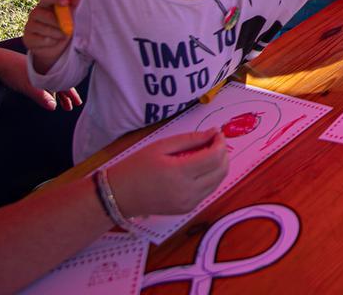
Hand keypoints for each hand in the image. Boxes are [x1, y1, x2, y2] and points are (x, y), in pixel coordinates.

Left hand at [0, 47, 81, 110]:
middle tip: (70, 107)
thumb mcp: (28, 86)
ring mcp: (41, 70)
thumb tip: (53, 107)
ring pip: (54, 83)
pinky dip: (51, 89)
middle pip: (62, 83)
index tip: (77, 103)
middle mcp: (48, 69)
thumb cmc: (13, 71)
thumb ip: (41, 96)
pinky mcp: (33, 72)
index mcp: (50, 70)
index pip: (66, 83)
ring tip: (61, 104)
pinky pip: (47, 81)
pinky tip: (49, 94)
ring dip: (58, 94)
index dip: (72, 94)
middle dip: (66, 96)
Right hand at [23, 0, 81, 72]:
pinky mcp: (28, 38)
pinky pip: (40, 39)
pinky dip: (51, 42)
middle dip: (57, 22)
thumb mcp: (70, 16)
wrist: (55, 47)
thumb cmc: (62, 27)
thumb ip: (72, 4)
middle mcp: (35, 13)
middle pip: (41, 13)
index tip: (66, 2)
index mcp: (45, 5)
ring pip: (41, 27)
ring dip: (56, 33)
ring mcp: (29, 26)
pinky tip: (54, 42)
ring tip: (63, 36)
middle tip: (68, 28)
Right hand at [106, 129, 229, 216]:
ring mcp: (189, 203)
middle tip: (214, 142)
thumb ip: (190, 139)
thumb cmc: (137, 166)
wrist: (118, 196)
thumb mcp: (161, 146)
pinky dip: (211, 177)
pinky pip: (208, 191)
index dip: (220, 143)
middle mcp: (188, 191)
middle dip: (224, 153)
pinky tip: (200, 168)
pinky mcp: (187, 209)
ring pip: (218, 182)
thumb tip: (213, 133)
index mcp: (180, 173)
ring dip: (219, 166)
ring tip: (208, 153)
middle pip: (221, 171)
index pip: (214, 157)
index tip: (217, 133)